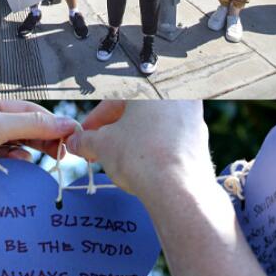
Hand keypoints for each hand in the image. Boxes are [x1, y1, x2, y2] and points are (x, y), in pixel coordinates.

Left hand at [0, 100, 80, 241]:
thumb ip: (30, 124)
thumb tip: (62, 122)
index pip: (28, 110)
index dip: (51, 121)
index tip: (71, 133)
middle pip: (26, 128)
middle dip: (46, 137)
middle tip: (64, 150)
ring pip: (20, 148)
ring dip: (33, 151)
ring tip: (46, 158)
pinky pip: (9, 166)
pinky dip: (18, 166)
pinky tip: (20, 165)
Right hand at [67, 101, 212, 210]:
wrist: (177, 187)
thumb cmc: (142, 157)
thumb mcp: (103, 145)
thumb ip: (87, 140)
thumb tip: (76, 142)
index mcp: (152, 88)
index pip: (115, 100)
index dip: (95, 120)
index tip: (85, 136)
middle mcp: (176, 97)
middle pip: (137, 112)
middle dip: (114, 130)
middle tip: (98, 148)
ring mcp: (192, 117)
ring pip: (155, 124)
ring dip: (134, 138)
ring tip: (117, 159)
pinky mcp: (199, 139)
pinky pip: (170, 138)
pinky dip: (154, 147)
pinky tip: (142, 164)